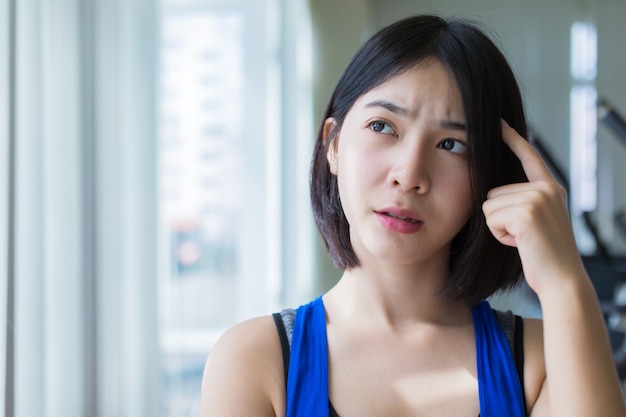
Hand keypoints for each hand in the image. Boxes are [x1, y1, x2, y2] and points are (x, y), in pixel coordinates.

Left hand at [482, 120, 585, 295]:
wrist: (561, 280)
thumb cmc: (544, 256)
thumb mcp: (538, 221)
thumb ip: (524, 202)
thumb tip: (493, 195)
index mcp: (550, 188)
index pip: (528, 156)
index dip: (512, 138)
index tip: (498, 122)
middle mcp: (546, 188)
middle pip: (493, 192)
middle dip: (499, 217)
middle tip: (523, 236)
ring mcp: (537, 198)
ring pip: (489, 206)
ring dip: (497, 227)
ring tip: (522, 240)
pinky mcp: (526, 212)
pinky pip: (490, 218)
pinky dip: (498, 235)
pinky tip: (519, 244)